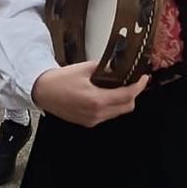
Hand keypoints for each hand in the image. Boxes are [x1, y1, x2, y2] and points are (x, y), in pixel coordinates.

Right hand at [32, 60, 148, 126]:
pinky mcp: (87, 122)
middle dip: (133, 94)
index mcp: (96, 100)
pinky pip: (107, 115)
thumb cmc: (61, 80)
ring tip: (120, 86)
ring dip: (123, 100)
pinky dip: (112, 105)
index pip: (127, 95)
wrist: (42, 92)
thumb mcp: (85, 68)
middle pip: (127, 107)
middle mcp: (96, 114)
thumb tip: (119, 64)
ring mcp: (91, 120)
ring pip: (118, 112)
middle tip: (132, 80)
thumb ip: (105, 67)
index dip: (139, 86)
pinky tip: (107, 94)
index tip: (144, 77)